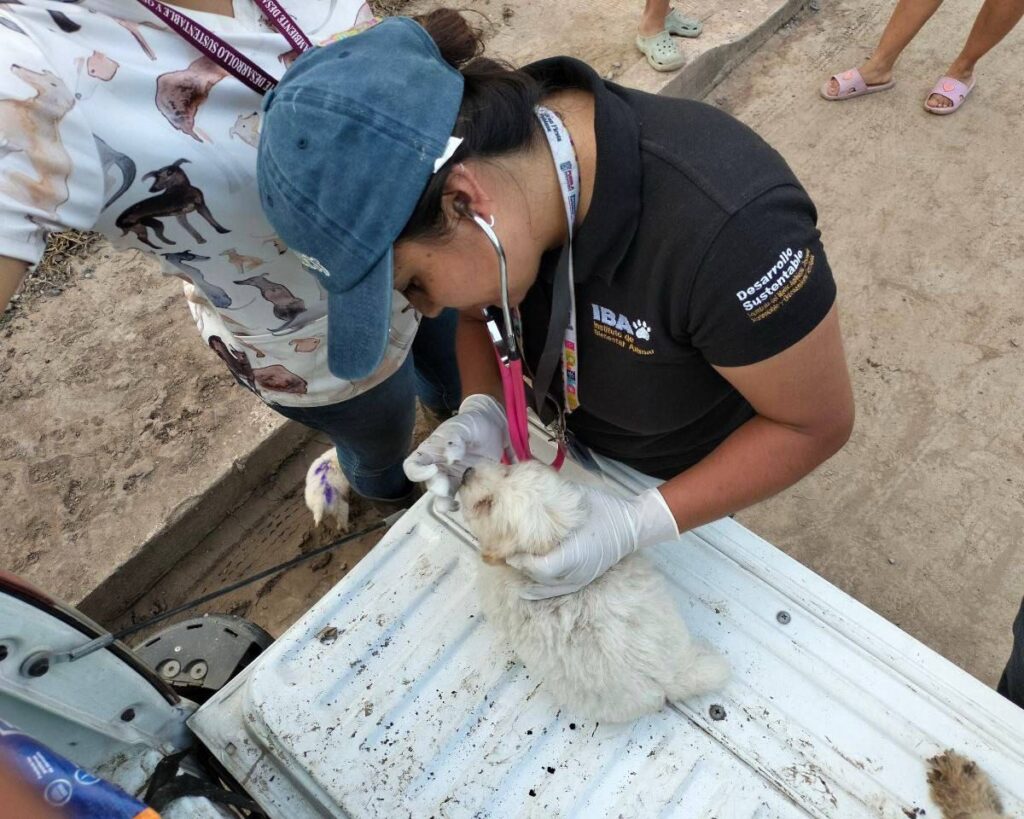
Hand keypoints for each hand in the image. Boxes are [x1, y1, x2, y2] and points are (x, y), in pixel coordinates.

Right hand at [403, 394, 507, 498]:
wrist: (490, 426)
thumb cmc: (469, 424)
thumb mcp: (460, 427)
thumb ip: (454, 440)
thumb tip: (450, 456)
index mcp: (429, 452)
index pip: (412, 466)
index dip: (417, 472)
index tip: (432, 469)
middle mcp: (437, 468)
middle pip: (429, 483)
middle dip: (436, 488)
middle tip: (444, 488)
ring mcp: (453, 478)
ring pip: (443, 496)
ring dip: (445, 502)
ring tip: (451, 505)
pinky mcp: (468, 485)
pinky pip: (461, 497)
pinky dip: (463, 503)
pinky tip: (466, 504)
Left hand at [507, 485, 678, 599]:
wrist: (632, 525)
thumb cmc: (605, 510)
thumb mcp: (579, 498)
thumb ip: (554, 495)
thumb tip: (528, 487)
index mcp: (576, 554)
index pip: (542, 566)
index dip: (523, 561)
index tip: (509, 548)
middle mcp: (576, 572)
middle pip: (539, 577)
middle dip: (520, 565)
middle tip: (503, 550)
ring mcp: (580, 579)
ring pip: (545, 585)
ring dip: (527, 576)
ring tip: (512, 563)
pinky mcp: (582, 580)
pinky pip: (556, 590)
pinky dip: (539, 590)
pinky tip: (525, 589)